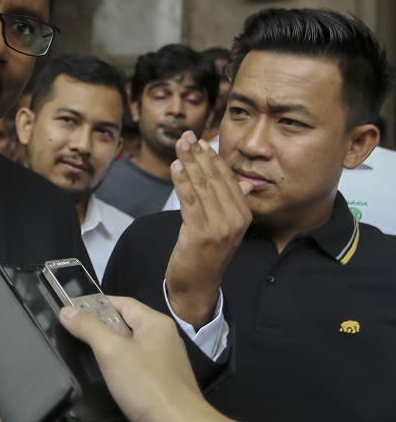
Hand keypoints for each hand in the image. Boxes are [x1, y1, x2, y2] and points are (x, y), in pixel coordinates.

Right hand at [58, 297, 220, 421]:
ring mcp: (162, 364)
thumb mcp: (112, 351)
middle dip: (97, 328)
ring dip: (104, 352)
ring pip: (127, 349)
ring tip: (77, 355)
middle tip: (68, 334)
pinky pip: (132, 370)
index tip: (69, 311)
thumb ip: (89, 327)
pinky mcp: (159, 387)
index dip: (94, 304)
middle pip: (124, 325)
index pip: (121, 302)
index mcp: (155, 323)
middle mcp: (162, 339)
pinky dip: (115, 371)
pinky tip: (98, 380)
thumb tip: (67, 310)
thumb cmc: (147, 386)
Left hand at [166, 131, 251, 325]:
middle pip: (216, 178)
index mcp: (244, 215)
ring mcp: (220, 227)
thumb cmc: (206, 254)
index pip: (228, 178)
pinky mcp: (201, 234)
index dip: (213, 157)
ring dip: (189, 162)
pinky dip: (182, 181)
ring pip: (203, 186)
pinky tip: (175, 167)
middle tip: (186, 136)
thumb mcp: (225, 227)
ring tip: (179, 145)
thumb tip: (246, 183)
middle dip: (199, 154)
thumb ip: (232, 203)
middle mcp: (236, 220)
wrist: (197, 285)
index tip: (201, 140)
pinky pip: (190, 201)